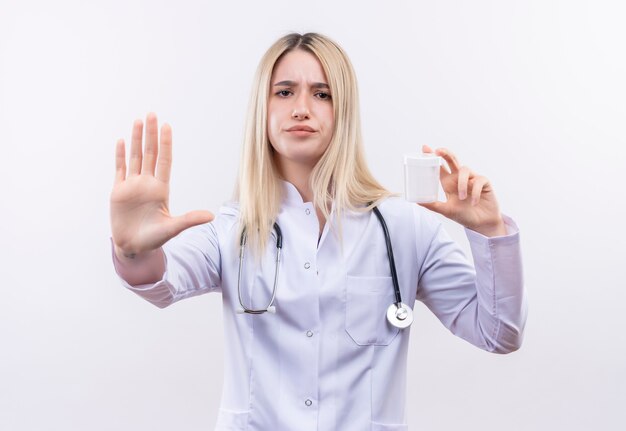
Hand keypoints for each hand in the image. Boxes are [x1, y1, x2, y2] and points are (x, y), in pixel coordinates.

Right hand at [110, 113, 213, 256]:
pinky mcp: (118, 191)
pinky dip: (120, 155)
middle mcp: (147, 183)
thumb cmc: (154, 239)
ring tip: (138, 121)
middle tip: (152, 114)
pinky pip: (119, 169)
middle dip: (150, 134)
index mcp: (161, 189)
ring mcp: (132, 186)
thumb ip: (189, 220)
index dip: (165, 144)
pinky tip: (122, 141)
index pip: (164, 161)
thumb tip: (211, 216)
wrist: (133, 247)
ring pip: (135, 157)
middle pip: (149, 153)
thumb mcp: (173, 228)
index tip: (167, 126)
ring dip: (136, 139)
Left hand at [419, 145, 505, 236]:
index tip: (425, 147)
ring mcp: (471, 179)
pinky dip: (475, 192)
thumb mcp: (446, 210)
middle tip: (438, 151)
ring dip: (462, 183)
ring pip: (464, 169)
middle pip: (452, 160)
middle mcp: (459, 178)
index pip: (440, 166)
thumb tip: (417, 201)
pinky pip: (478, 180)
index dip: (433, 156)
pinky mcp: (484, 183)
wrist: (482, 224)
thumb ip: (433, 205)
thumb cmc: (464, 215)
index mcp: (449, 183)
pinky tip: (474, 202)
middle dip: (445, 153)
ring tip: (462, 198)